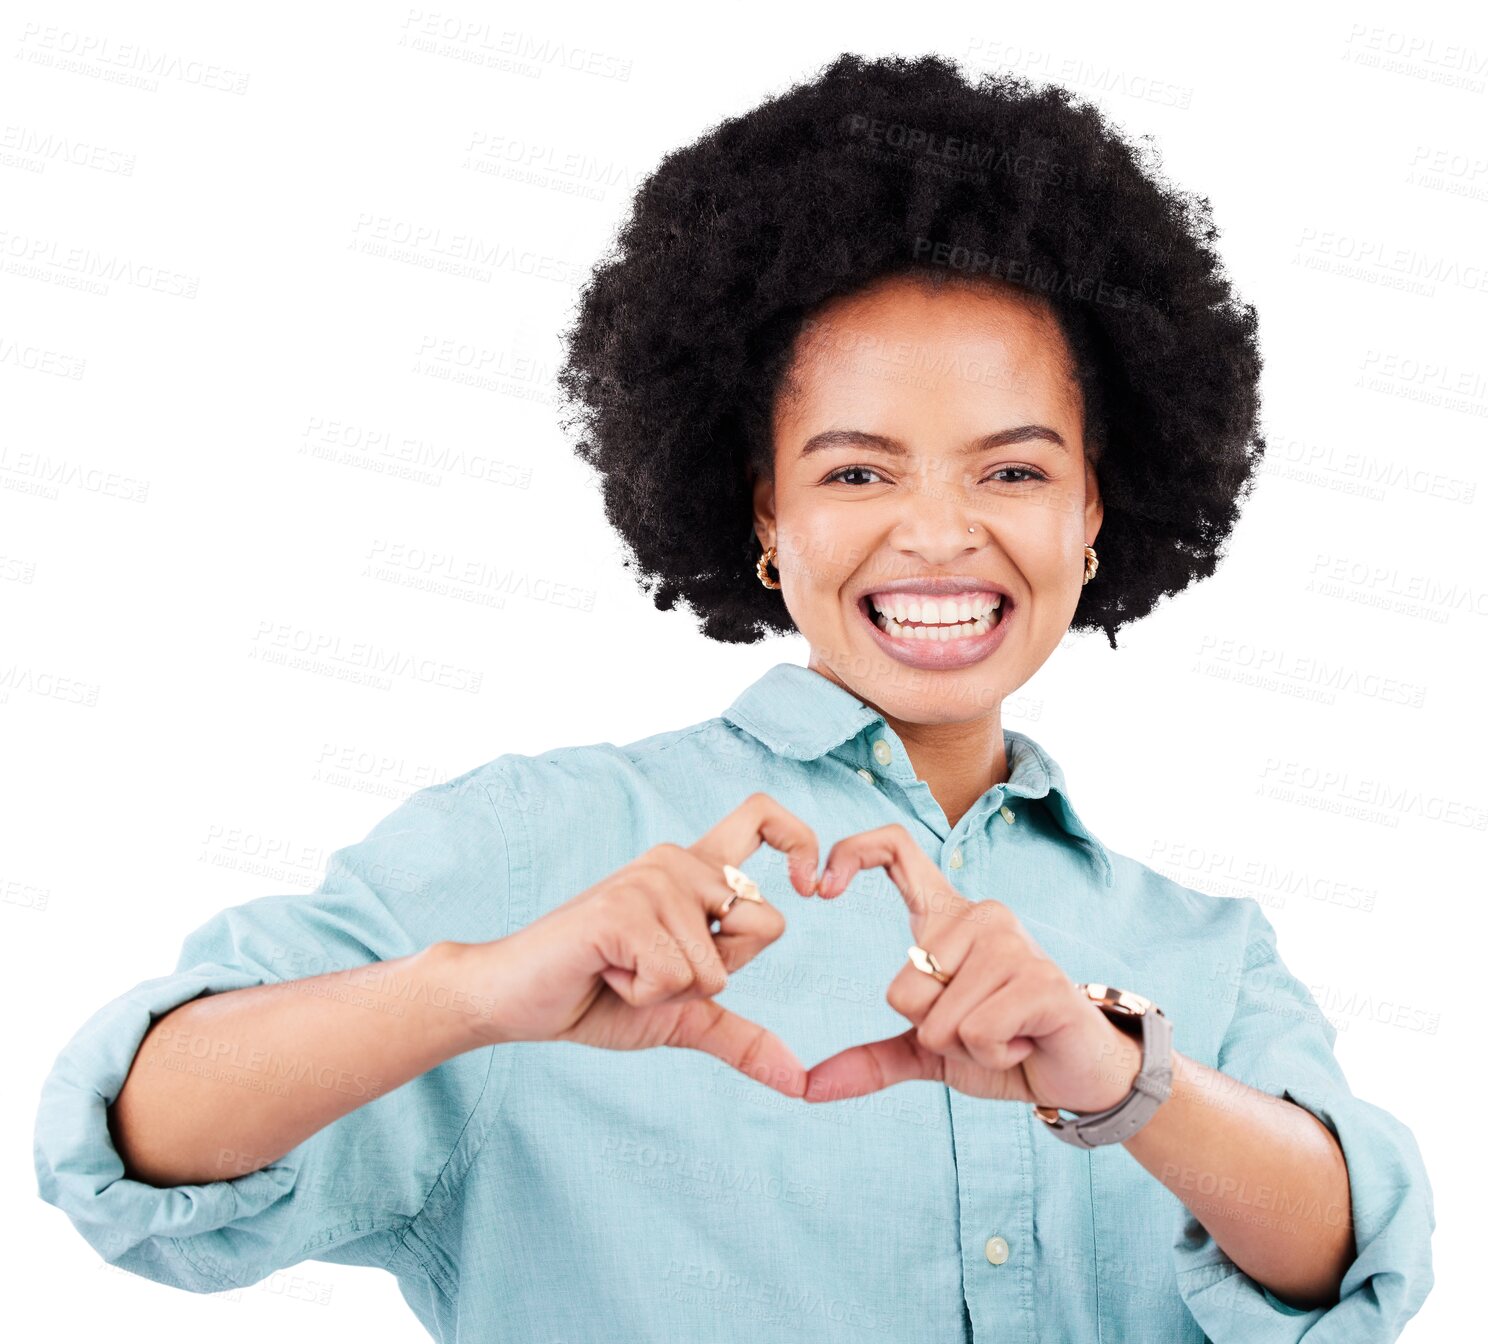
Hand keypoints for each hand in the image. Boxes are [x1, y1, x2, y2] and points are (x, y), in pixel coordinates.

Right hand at [462, 793, 819, 1097]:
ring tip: (620, 968)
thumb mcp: (683, 1018)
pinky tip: (604, 970)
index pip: (762, 817)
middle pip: (767, 925)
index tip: (815, 887)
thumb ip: (740, 1036)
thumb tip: (798, 1081)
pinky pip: (677, 977)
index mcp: (695, 870)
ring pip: (719, 967)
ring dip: (670, 991)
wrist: (517, 1000)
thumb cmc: (597, 998)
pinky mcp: (625, 907)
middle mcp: (677, 861)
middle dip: (720, 974)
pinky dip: (642, 994)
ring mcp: (651, 879)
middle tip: (654, 968)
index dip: (802, 840)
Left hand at [802, 823, 1141, 1108]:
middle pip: (902, 988)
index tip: (820, 890)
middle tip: (979, 1025)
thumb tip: (807, 1087)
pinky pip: (976, 1033)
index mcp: (947, 917)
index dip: (850, 853)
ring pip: (936, 1018)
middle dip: (930, 1030)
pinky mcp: (1039, 979)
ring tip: (1006, 1032)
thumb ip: (871, 1059)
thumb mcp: (929, 1051)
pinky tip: (1024, 1041)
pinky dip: (994, 1055)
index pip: (895, 849)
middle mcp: (979, 915)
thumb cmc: (1004, 1045)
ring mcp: (1012, 942)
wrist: (1078, 1074)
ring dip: (966, 1047)